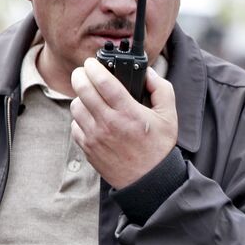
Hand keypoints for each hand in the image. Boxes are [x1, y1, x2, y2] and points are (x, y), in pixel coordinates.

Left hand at [69, 60, 178, 189]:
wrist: (149, 181)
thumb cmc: (158, 148)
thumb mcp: (169, 116)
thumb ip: (161, 89)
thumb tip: (147, 72)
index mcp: (129, 112)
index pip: (103, 81)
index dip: (94, 67)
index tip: (92, 63)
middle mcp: (109, 123)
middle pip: (82, 89)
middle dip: (80, 75)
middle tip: (84, 73)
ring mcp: (95, 137)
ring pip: (75, 106)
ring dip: (80, 97)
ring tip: (89, 97)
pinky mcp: (88, 148)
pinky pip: (74, 125)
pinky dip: (80, 118)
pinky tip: (91, 118)